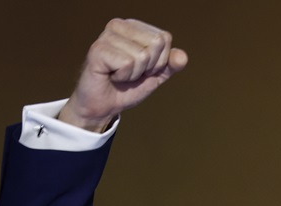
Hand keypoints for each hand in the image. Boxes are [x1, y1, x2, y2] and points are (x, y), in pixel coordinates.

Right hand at [58, 18, 187, 131]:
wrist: (104, 105)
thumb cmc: (127, 87)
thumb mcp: (155, 76)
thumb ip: (170, 65)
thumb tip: (182, 56)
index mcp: (134, 27)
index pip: (164, 38)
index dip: (158, 61)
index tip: (142, 69)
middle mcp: (119, 25)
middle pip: (155, 44)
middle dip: (147, 67)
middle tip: (130, 73)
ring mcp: (107, 36)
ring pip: (141, 56)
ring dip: (133, 74)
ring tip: (119, 74)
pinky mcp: (98, 49)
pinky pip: (127, 64)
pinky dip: (123, 76)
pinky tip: (111, 75)